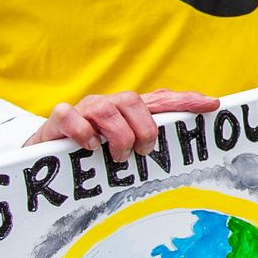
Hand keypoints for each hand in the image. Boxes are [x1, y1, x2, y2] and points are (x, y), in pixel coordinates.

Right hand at [26, 89, 219, 159]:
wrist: (44, 153)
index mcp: (126, 112)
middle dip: (144, 129)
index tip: (213, 104)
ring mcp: (83, 109)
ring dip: (118, 135)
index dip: (186, 101)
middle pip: (135, 101)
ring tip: (117, 156)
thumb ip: (143, 149)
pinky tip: (89, 146)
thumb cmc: (89, 154)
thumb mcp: (119, 152)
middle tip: (141, 152)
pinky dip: (83, 132)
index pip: (160, 100)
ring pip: (107, 109)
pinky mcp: (58, 119)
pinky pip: (71, 116)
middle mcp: (107, 105)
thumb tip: (174, 157)